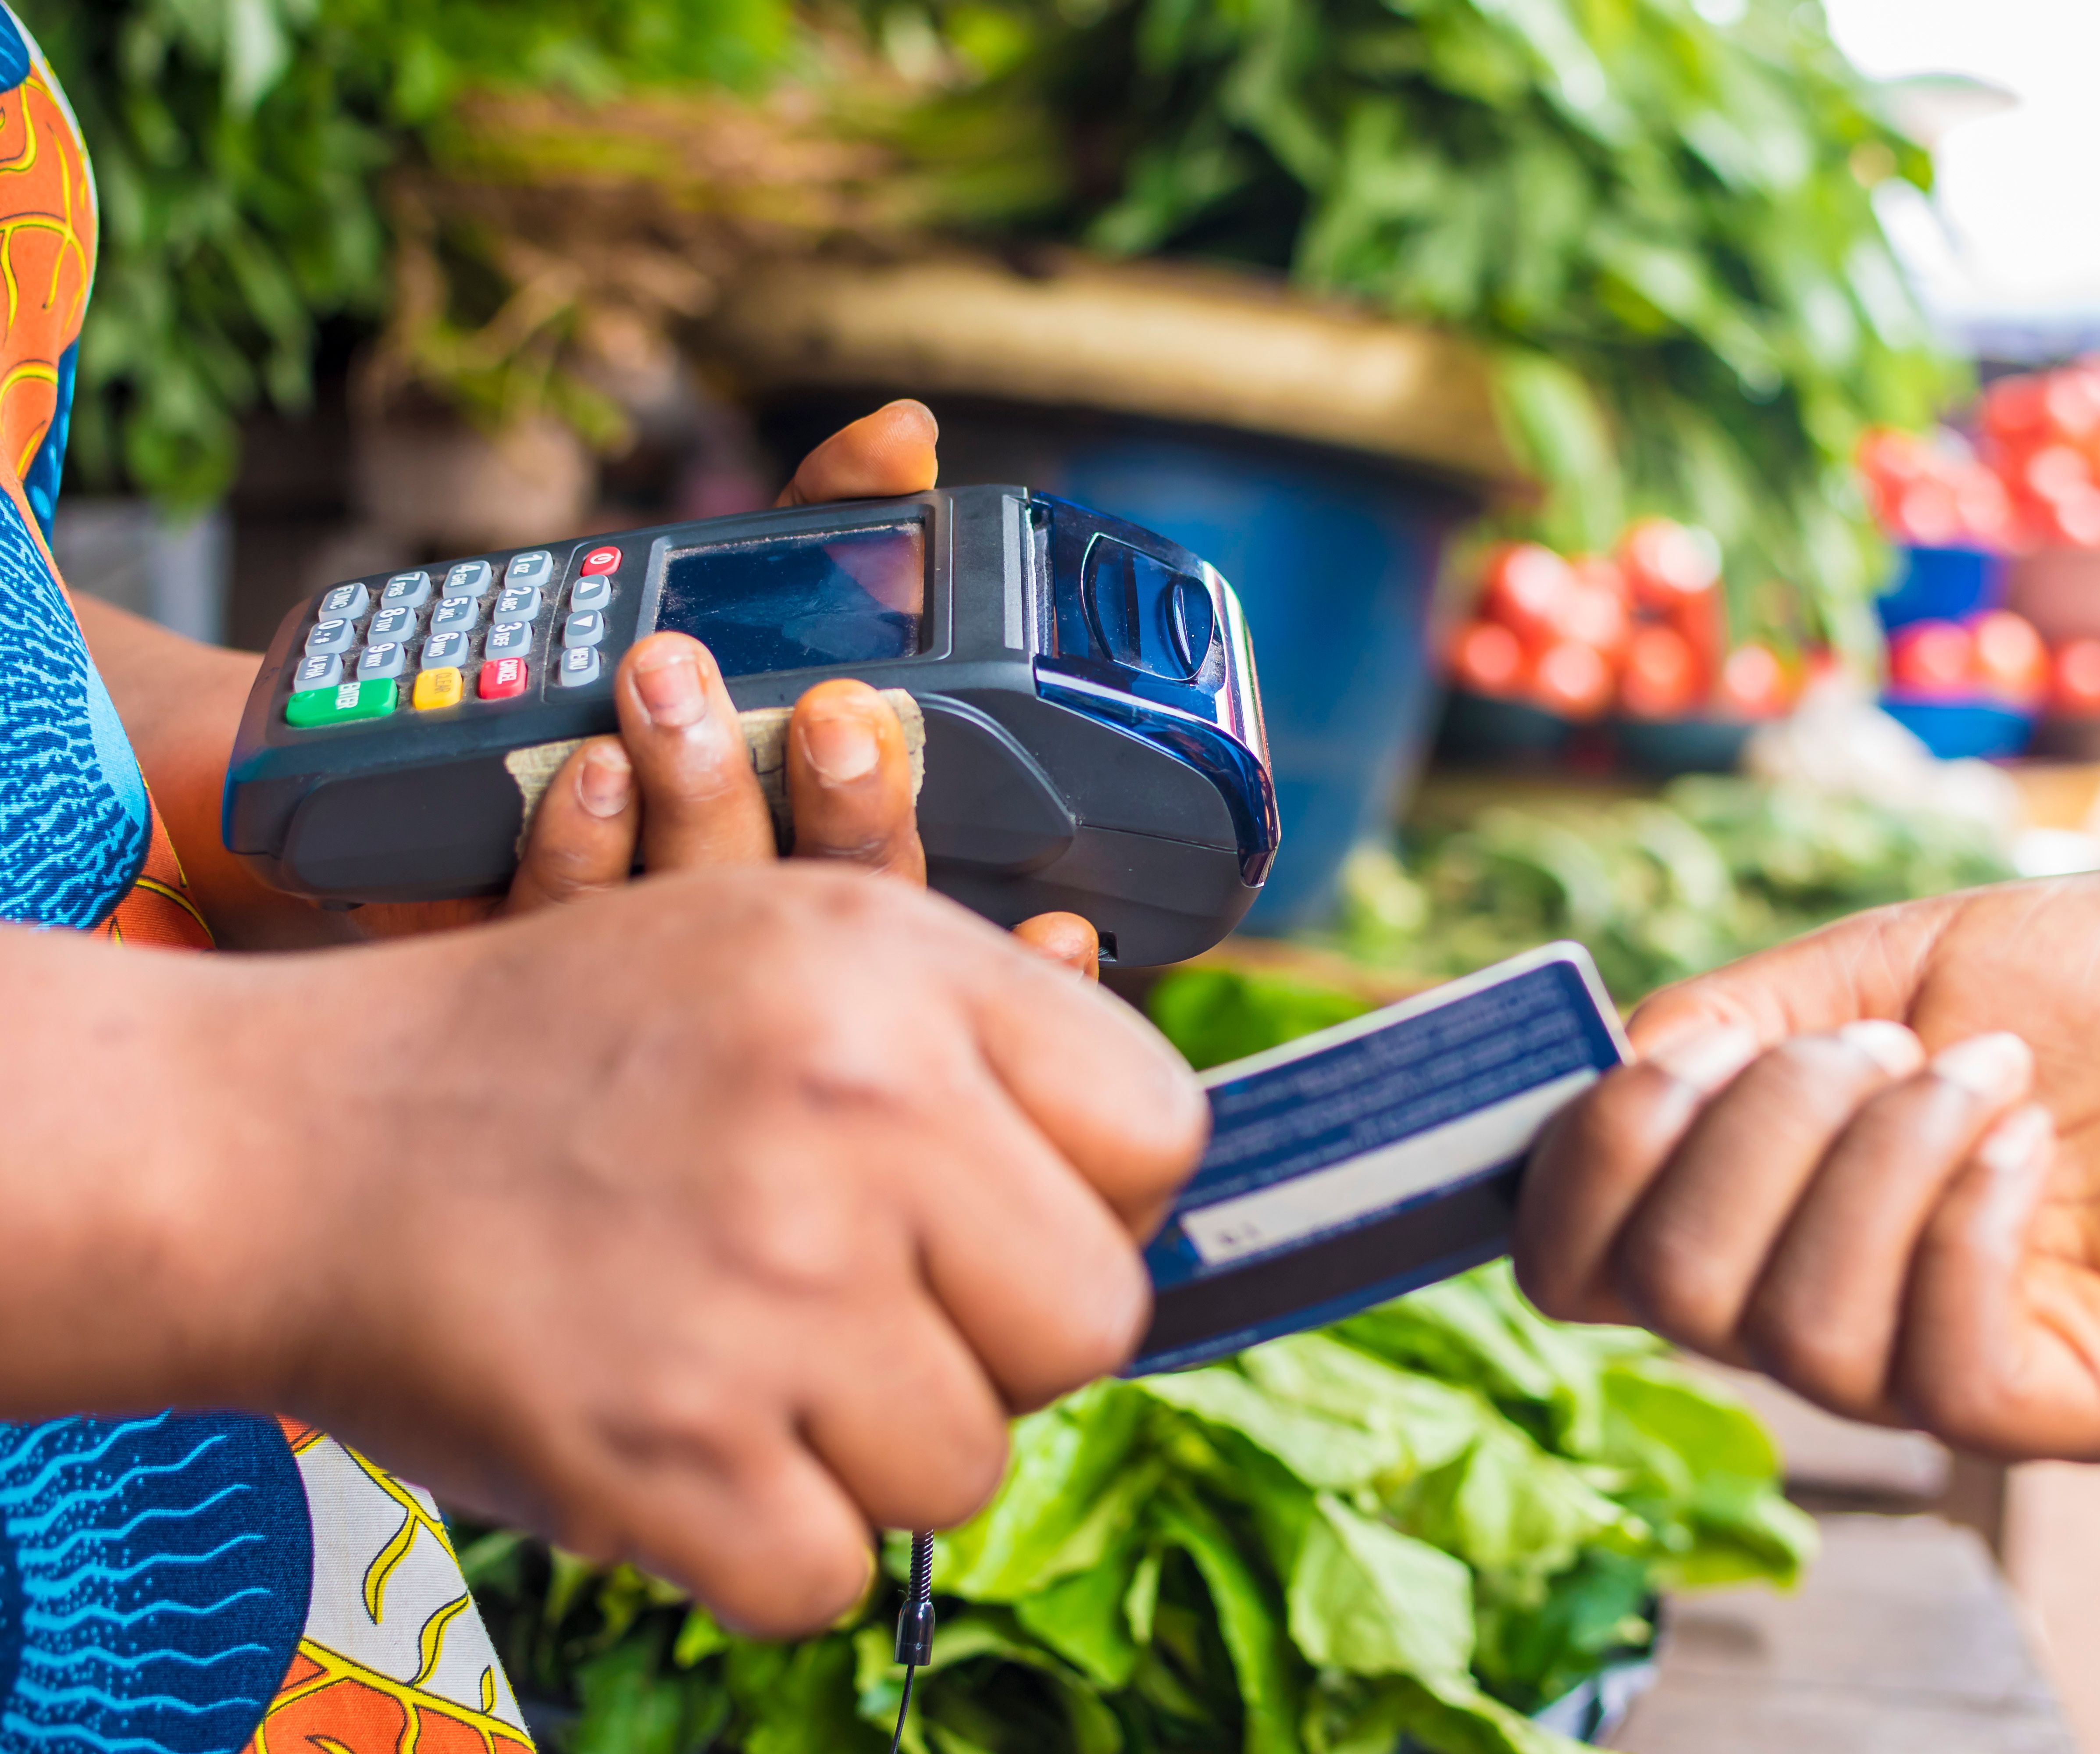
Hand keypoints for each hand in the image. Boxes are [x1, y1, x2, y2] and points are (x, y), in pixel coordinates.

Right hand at [184, 867, 1199, 1632]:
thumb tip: (1148, 1170)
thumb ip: (987, 1035)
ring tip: (748, 1353)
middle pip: (1095, 1320)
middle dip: (999, 1338)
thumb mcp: (790, 943)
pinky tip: (688, 1441)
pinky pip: (834, 1573)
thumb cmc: (563, 1051)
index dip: (1097, 1195)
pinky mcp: (670, 1453)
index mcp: (901, 976)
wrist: (295, 1145)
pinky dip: (763, 1537)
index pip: (1158, 1134)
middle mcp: (854, 1116)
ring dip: (868, 1443)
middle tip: (870, 1303)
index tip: (1003, 1215)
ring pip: (968, 1466)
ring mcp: (764, 1291)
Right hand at [1515, 868, 2099, 1460]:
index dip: (1582, 1168)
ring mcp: (1946, 1374)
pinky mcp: (2069, 1407)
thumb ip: (1730, 1024)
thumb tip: (1611, 1072)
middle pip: (1672, 1292)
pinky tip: (2029, 1136)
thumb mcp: (1879, 967)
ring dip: (1873, 1158)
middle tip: (1883, 1043)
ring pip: (1795, 1333)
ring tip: (1986, 1069)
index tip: (1669, 1054)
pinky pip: (1937, 1370)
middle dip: (1750, 1132)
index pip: (1584, 1266)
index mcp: (1771, 1218)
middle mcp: (1833, 1313)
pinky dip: (1959, 1221)